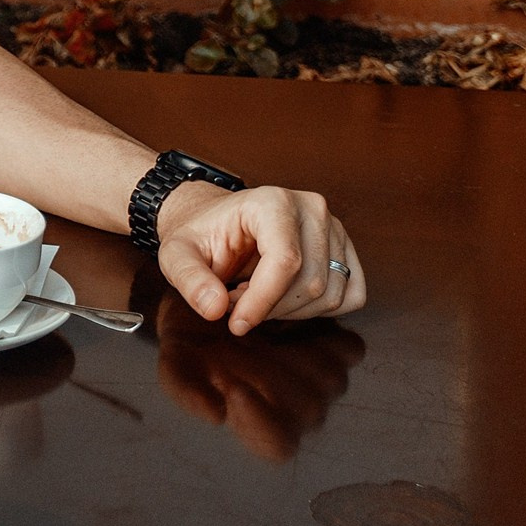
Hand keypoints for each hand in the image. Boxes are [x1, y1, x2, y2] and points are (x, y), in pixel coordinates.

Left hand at [154, 181, 365, 334]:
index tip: (236, 323)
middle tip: (237, 299)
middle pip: (309, 282)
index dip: (263, 300)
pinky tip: (285, 296)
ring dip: (289, 310)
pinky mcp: (346, 252)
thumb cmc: (201, 237)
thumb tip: (214, 308)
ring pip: (328, 295)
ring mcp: (335, 229)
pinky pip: (349, 297)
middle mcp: (311, 209)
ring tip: (256, 293)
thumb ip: (189, 279)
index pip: (285, 261)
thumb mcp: (176, 255)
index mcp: (272, 201)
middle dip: (270, 306)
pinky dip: (316, 310)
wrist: (218, 224)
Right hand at [154, 292, 363, 463]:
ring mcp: (321, 381)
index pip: (274, 445)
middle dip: (278, 376)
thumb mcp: (176, 362)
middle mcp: (294, 408)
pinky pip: (349, 350)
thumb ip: (187, 388)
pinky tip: (295, 315)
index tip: (234, 389)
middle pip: (307, 411)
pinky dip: (329, 334)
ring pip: (332, 380)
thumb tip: (215, 413)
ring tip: (267, 322)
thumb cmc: (192, 341)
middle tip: (244, 341)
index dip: (260, 424)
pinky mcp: (337, 350)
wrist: (213, 299)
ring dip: (305, 353)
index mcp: (255, 420)